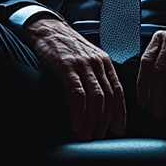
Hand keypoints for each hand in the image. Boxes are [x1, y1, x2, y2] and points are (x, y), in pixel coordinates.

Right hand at [23, 15, 125, 140]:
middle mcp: (98, 63)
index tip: (118, 131)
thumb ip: (95, 76)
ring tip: (86, 136)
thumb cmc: (65, 46)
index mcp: (105, 63)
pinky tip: (76, 124)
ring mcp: (83, 65)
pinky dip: (78, 112)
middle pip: (108, 98)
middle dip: (104, 122)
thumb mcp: (87, 58)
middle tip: (98, 138)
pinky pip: (77, 94)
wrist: (46, 28)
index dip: (120, 114)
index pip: (118, 92)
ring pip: (96, 99)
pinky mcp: (67, 67)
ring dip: (92, 121)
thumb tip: (100, 102)